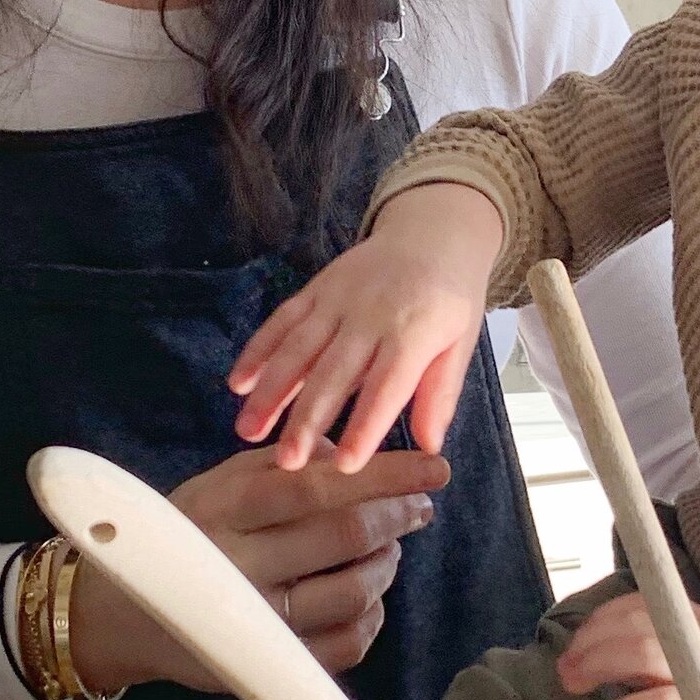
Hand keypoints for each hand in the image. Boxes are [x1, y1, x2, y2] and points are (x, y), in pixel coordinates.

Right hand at [64, 445, 449, 693]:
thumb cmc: (181, 534)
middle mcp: (238, 563)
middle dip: (398, 517)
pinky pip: (344, 646)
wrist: (118, 615)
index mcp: (225, 508)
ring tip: (388, 550)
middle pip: (345, 537)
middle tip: (419, 508)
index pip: (318, 485)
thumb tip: (352, 446)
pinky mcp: (264, 664)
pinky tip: (367, 596)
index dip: (385, 475)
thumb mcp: (217, 485)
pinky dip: (370, 617)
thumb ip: (281, 463)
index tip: (434, 468)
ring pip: (353, 592)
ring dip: (387, 566)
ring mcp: (253, 620)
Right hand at [229, 184, 506, 473]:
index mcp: (413, 333)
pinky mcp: (316, 289)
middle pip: (333, 373)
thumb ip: (441, 394)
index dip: (365, 426)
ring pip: (298, 349)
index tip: (346, 467)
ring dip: (270, 391)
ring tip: (248, 430)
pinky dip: (258, 350)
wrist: (433, 232)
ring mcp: (337, 300)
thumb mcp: (461, 344)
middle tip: (287, 462)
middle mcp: (370, 316)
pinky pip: (282, 321)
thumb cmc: (450, 299)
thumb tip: (430, 448)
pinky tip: (238, 383)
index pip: (386, 386)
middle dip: (307, 419)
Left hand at [555, 592, 699, 699]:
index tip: (580, 640)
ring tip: (574, 685)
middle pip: (634, 625)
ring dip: (597, 665)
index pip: (644, 603)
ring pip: (642, 653)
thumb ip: (672, 656)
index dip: (602, 618)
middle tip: (566, 670)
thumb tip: (618, 663)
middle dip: (590, 642)